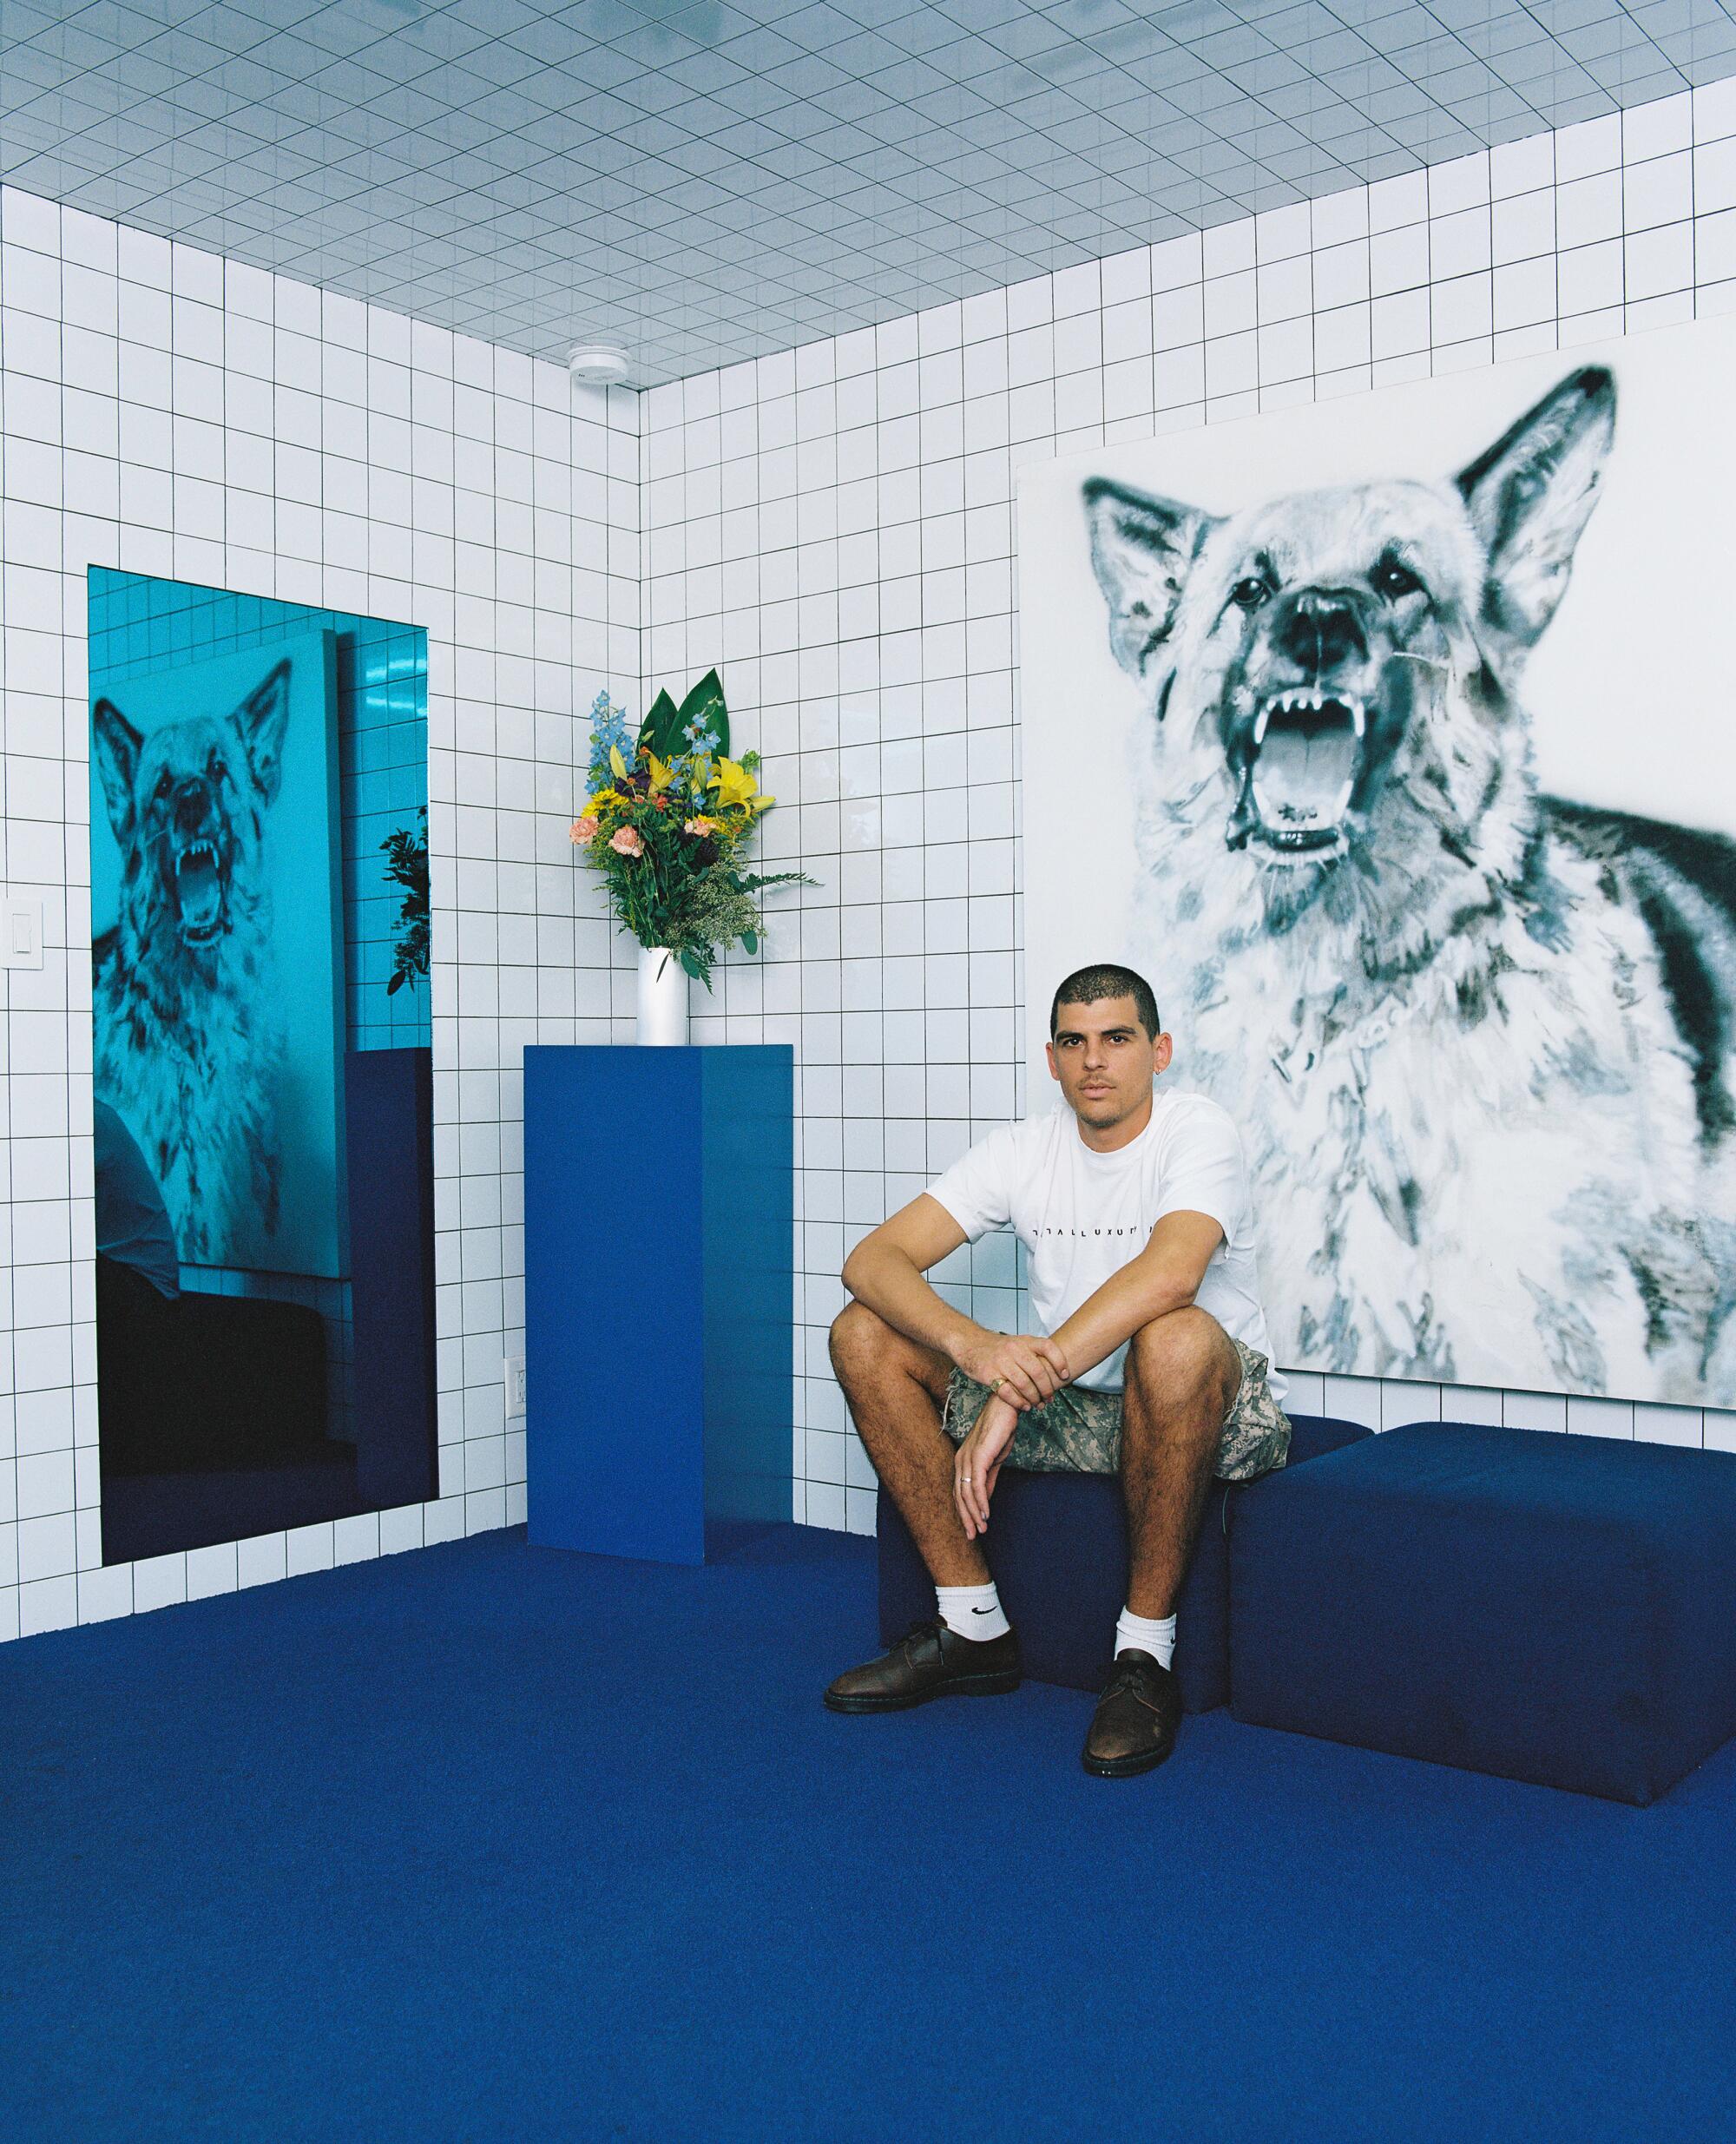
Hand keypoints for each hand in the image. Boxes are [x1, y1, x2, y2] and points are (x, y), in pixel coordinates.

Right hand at [949, 1328, 1068, 1410]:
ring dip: (1034, 1398)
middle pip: (1038, 1371)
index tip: (1065, 1376)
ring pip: (1024, 1384)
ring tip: (1037, 1405)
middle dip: (1047, 1389)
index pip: (1048, 1347)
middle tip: (1049, 1399)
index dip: (1060, 1362)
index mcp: (1025, 1341)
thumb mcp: (1019, 1343)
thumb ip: (1035, 1353)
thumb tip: (1058, 1369)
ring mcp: (1001, 1361)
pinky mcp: (989, 1374)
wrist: (970, 1344)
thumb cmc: (998, 1348)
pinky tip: (1024, 1406)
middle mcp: (1014, 1349)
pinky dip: (1018, 1402)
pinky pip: (1007, 1392)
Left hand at [954, 1395, 1018, 1539]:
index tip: (972, 1528)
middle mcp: (961, 1461)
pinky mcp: (978, 1457)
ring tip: (982, 1529)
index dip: (964, 1512)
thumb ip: (988, 1480)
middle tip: (973, 1536)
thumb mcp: (994, 1460)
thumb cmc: (1000, 1430)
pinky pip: (977, 1485)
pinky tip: (986, 1513)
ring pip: (966, 1494)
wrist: (1006, 1407)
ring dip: (974, 1514)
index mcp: (962, 1461)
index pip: (959, 1492)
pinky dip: (980, 1501)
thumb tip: (984, 1500)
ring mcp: (968, 1459)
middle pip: (958, 1496)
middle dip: (966, 1518)